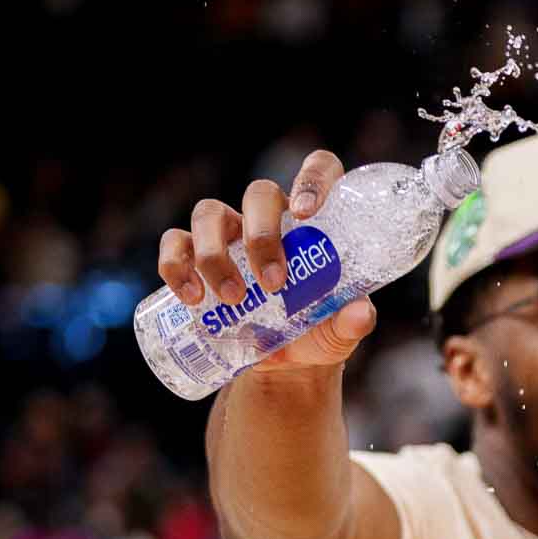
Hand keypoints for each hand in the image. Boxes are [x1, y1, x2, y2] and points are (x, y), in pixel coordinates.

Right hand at [156, 149, 374, 373]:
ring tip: (232, 299)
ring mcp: (229, 233)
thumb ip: (353, 322)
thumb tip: (362, 314)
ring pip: (210, 214)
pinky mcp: (196, 257)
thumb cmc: (319, 332)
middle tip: (273, 283)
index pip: (318, 173)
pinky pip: (176, 244)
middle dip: (261, 235)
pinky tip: (191, 297)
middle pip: (258, 194)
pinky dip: (176, 266)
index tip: (305, 213)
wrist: (286, 365)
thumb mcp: (340, 332)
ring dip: (215, 254)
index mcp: (313, 223)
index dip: (312, 180)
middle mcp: (269, 218)